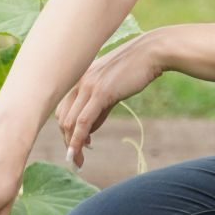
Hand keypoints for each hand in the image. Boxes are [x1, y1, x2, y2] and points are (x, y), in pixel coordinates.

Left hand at [56, 32, 165, 169]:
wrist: (151, 53)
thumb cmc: (135, 69)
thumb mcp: (112, 89)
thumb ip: (99, 109)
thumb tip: (88, 130)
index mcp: (79, 78)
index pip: (63, 109)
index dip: (66, 131)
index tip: (75, 147)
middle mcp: (78, 81)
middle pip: (63, 118)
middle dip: (67, 141)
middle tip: (76, 159)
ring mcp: (87, 86)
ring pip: (69, 122)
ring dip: (72, 145)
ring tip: (78, 161)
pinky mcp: (100, 93)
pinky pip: (83, 121)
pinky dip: (78, 139)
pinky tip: (80, 151)